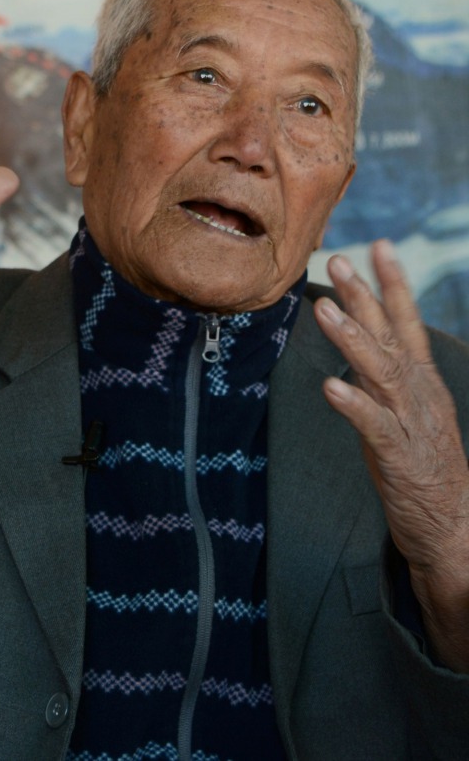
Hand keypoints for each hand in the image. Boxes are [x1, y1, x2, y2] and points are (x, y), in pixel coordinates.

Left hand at [315, 240, 468, 669]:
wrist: (451, 527)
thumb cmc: (421, 467)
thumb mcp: (402, 412)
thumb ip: (382, 379)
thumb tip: (357, 345)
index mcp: (421, 382)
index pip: (406, 323)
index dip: (393, 285)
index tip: (379, 246)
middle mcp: (419, 394)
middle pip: (389, 336)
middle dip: (365, 296)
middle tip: (339, 260)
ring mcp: (411, 423)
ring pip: (381, 373)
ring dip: (352, 339)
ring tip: (324, 309)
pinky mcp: (399, 456)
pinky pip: (374, 426)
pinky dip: (353, 405)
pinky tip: (330, 387)